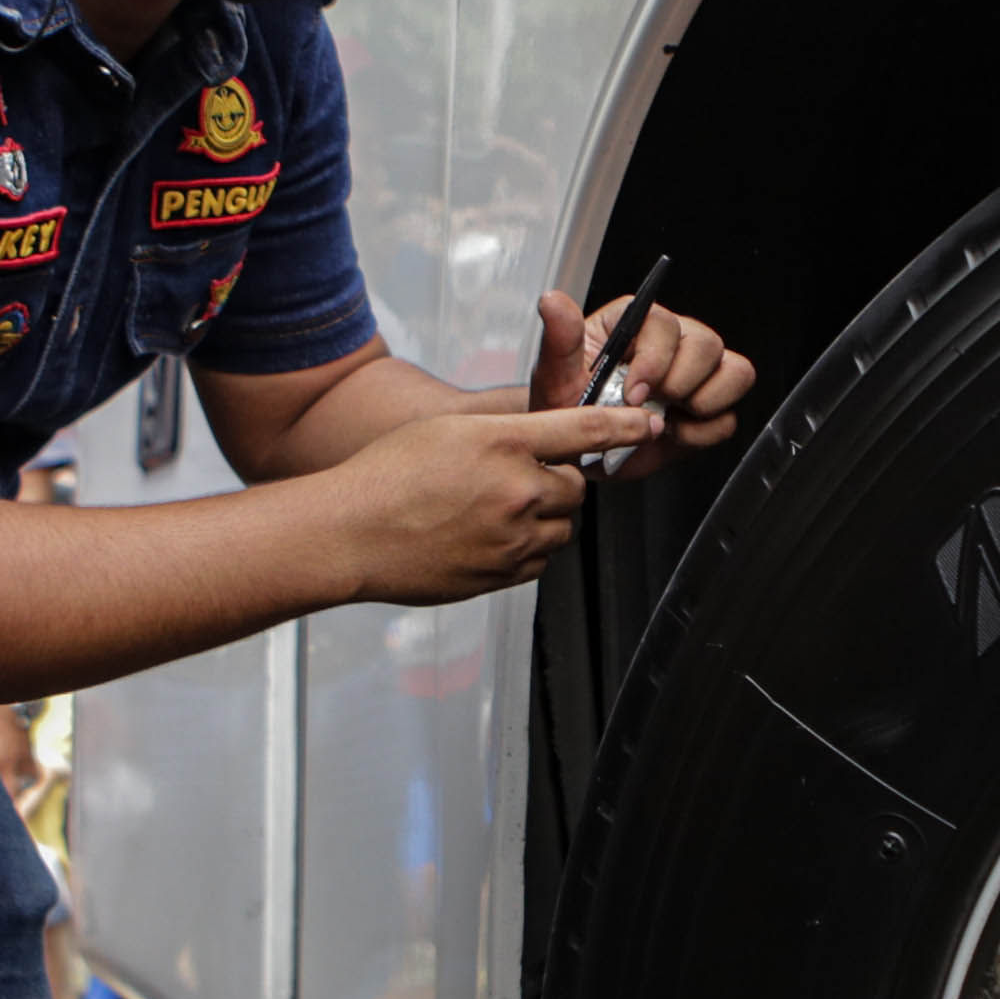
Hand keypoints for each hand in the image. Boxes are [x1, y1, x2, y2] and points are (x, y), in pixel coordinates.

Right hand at [329, 401, 657, 603]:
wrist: (349, 533)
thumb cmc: (387, 475)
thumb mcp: (449, 430)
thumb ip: (507, 434)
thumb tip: (547, 446)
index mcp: (502, 443)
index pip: (584, 429)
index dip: (624, 426)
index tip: (650, 424)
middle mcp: (515, 491)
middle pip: (575, 487)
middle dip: (557, 483)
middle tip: (516, 479)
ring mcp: (511, 539)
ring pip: (562, 529)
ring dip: (543, 519)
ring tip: (493, 510)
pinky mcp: (501, 575)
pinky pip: (539, 562)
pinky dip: (526, 550)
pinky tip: (484, 537)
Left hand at [527, 289, 758, 481]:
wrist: (580, 449)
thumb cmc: (568, 406)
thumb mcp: (556, 376)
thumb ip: (560, 340)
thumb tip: (553, 302)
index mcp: (636, 324)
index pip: (666, 324)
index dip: (655, 361)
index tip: (634, 392)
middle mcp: (673, 342)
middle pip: (707, 345)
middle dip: (680, 384)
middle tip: (649, 406)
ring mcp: (696, 374)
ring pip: (735, 372)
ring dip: (702, 404)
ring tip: (665, 419)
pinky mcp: (708, 409)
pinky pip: (729, 418)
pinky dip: (703, 434)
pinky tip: (672, 434)